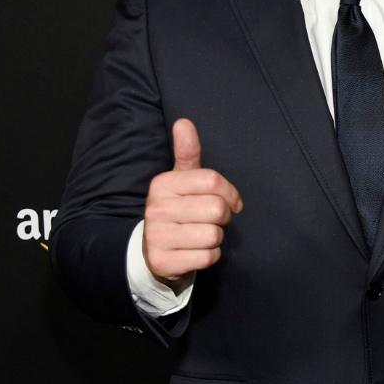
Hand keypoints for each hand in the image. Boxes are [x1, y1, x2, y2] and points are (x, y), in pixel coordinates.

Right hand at [143, 118, 243, 285]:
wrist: (153, 252)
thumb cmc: (178, 209)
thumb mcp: (181, 180)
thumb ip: (187, 152)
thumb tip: (184, 121)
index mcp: (162, 184)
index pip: (213, 181)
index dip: (230, 193)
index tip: (231, 202)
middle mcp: (156, 208)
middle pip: (216, 209)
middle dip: (222, 218)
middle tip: (211, 221)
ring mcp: (157, 236)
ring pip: (214, 235)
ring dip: (215, 238)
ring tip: (201, 235)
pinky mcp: (164, 262)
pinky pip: (208, 257)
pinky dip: (209, 256)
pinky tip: (195, 251)